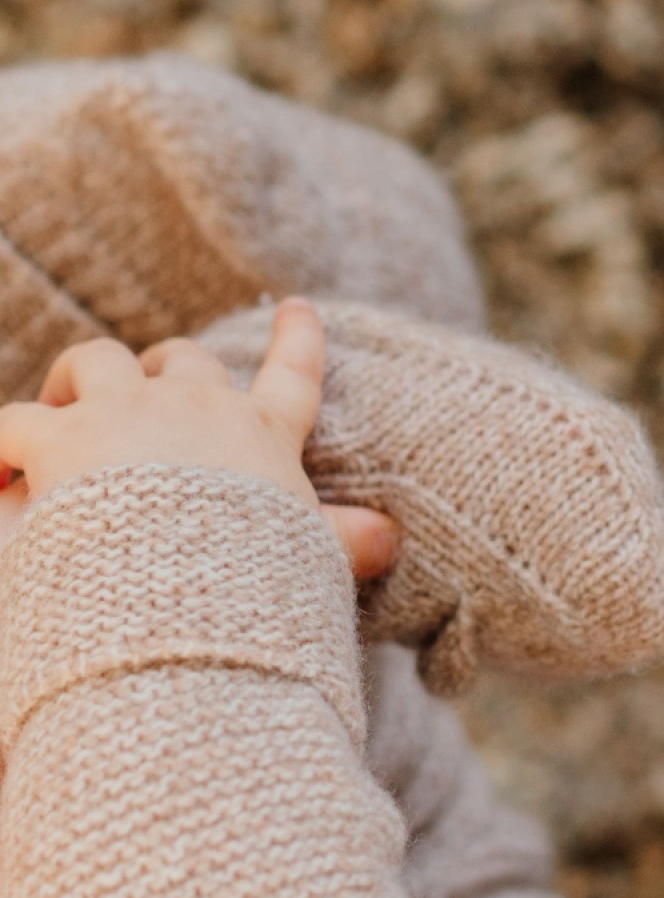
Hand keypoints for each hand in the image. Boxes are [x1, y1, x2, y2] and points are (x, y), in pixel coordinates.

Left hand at [0, 299, 396, 580]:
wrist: (190, 589)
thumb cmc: (257, 582)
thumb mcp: (311, 560)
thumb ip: (346, 541)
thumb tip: (392, 537)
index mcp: (262, 438)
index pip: (292, 379)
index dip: (298, 342)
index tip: (298, 309)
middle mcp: (196, 407)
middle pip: (184, 361)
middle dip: (167, 370)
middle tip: (146, 397)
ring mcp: (126, 413)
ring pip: (96, 363)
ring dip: (79, 382)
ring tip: (61, 413)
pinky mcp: (61, 437)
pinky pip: (13, 424)